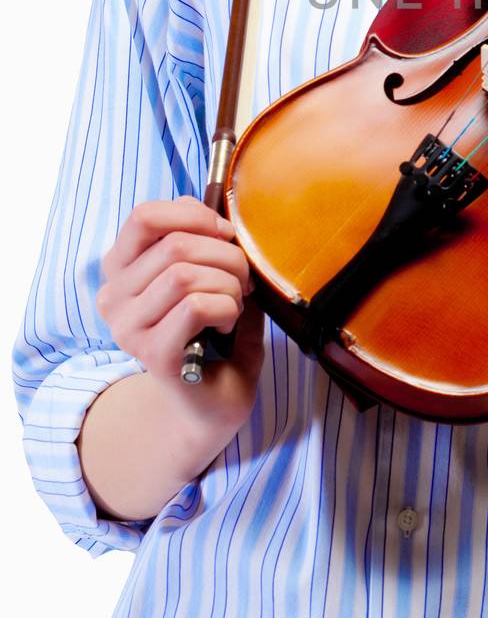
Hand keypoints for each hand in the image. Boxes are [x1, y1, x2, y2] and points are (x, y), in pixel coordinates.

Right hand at [98, 196, 264, 444]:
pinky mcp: (151, 354)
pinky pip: (195, 306)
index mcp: (121, 270)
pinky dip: (226, 307)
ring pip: (185, 273)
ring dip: (228, 283)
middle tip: (244, 280)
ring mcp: (128, 328)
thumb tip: (221, 220)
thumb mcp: (205, 276)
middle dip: (226, 255)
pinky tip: (227, 325)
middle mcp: (113, 297)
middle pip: (176, 244)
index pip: (144, 216)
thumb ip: (204, 243)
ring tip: (235, 303)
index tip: (225, 235)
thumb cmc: (211, 333)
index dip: (193, 215)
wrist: (209, 402)